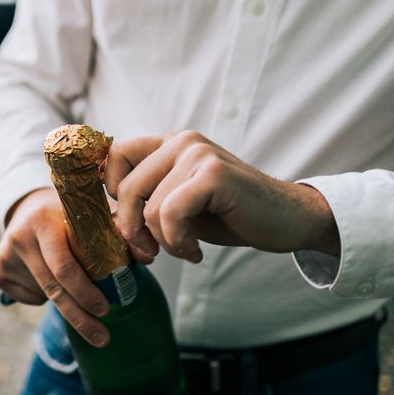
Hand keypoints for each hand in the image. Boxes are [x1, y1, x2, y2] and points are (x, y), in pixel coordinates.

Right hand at [0, 188, 110, 346]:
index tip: (106, 311)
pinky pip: (27, 298)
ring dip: (66, 303)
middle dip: (80, 317)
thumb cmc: (75, 216)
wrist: (32, 207)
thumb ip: (124, 232)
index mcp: (44, 219)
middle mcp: (19, 236)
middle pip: (53, 288)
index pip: (65, 266)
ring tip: (78, 293)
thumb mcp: (96, 215)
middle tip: (103, 338)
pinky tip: (49, 278)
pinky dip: (44, 298)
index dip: (86, 292)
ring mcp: (5, 254)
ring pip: (43, 295)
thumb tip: (150, 255)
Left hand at [104, 130, 339, 261]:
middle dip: (132, 230)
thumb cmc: (228, 216)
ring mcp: (198, 153)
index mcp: (168, 145)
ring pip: (149, 207)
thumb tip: (108, 219)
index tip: (132, 223)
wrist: (285, 220)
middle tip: (151, 252)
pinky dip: (178, 241)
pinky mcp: (213, 173)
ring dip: (163, 241)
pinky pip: (170, 213)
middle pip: (125, 187)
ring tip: (185, 249)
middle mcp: (181, 142)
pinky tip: (195, 251)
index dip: (112, 194)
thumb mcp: (178, 207)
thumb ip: (145, 205)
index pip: (114, 156)